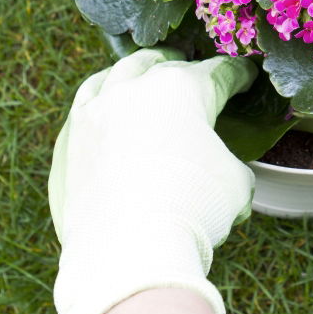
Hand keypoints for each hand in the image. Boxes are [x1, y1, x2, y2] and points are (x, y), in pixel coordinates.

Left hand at [49, 48, 256, 313]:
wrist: (130, 249)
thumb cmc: (194, 208)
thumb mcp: (237, 181)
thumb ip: (229, 161)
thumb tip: (221, 168)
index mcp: (182, 88)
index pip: (217, 72)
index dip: (236, 74)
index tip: (245, 75)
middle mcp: (133, 89)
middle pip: (156, 63)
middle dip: (174, 65)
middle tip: (186, 70)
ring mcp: (93, 113)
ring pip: (111, 76)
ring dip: (129, 76)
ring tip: (137, 79)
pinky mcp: (67, 142)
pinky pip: (82, 111)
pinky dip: (98, 108)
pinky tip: (103, 117)